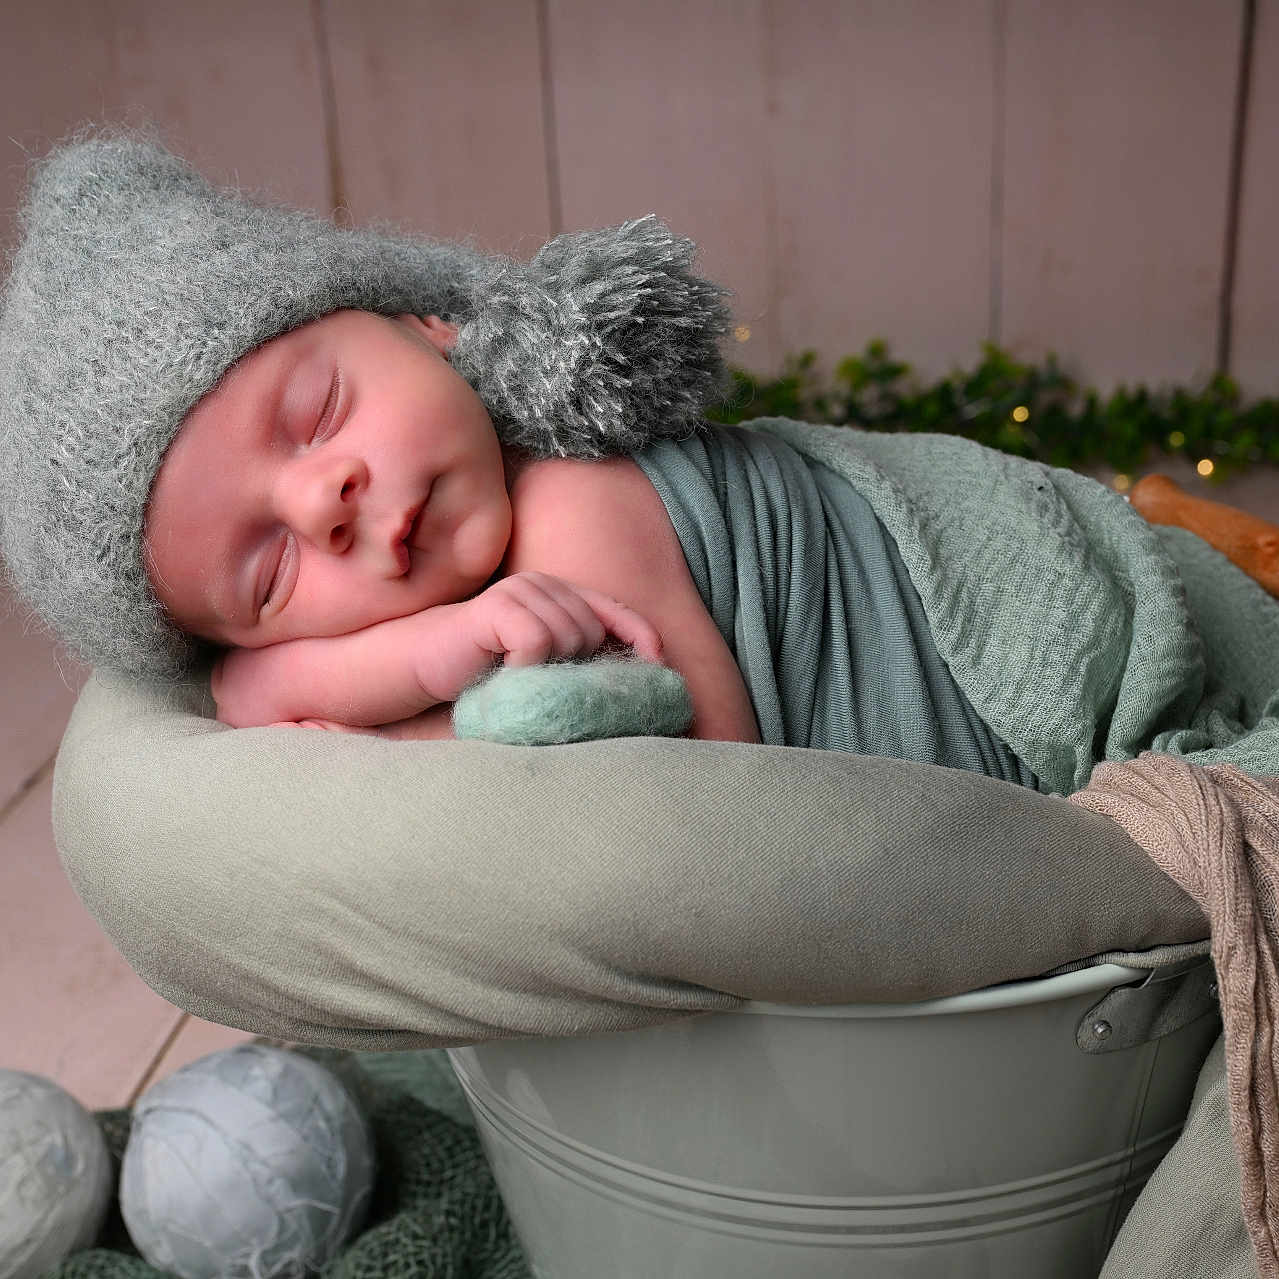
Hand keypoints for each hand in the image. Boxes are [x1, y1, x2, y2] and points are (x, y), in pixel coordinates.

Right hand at [461, 570, 662, 670]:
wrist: (425, 666)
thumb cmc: (485, 671)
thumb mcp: (543, 667)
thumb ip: (578, 662)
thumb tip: (636, 683)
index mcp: (561, 595)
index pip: (618, 611)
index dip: (643, 638)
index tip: (660, 669)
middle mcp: (544, 584)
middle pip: (592, 632)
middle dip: (576, 665)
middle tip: (538, 680)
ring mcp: (520, 590)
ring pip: (569, 638)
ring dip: (547, 669)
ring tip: (516, 674)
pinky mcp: (498, 605)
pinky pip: (538, 642)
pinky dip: (525, 668)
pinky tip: (504, 671)